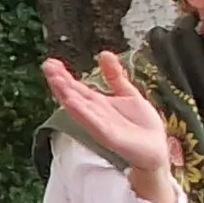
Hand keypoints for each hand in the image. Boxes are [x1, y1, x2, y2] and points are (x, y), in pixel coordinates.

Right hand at [42, 52, 173, 181]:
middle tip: (48, 66)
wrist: (156, 149)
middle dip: (60, 82)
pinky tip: (72, 103)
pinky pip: (93, 123)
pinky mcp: (109, 136)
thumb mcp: (129, 93)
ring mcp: (100, 125)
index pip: (76, 87)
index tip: (51, 62)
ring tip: (56, 80)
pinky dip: (83, 113)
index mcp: (98, 103)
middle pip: (73, 95)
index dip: (63, 75)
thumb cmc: (142, 126)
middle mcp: (95, 113)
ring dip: (67, 95)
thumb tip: (104, 53)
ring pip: (79, 108)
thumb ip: (115, 76)